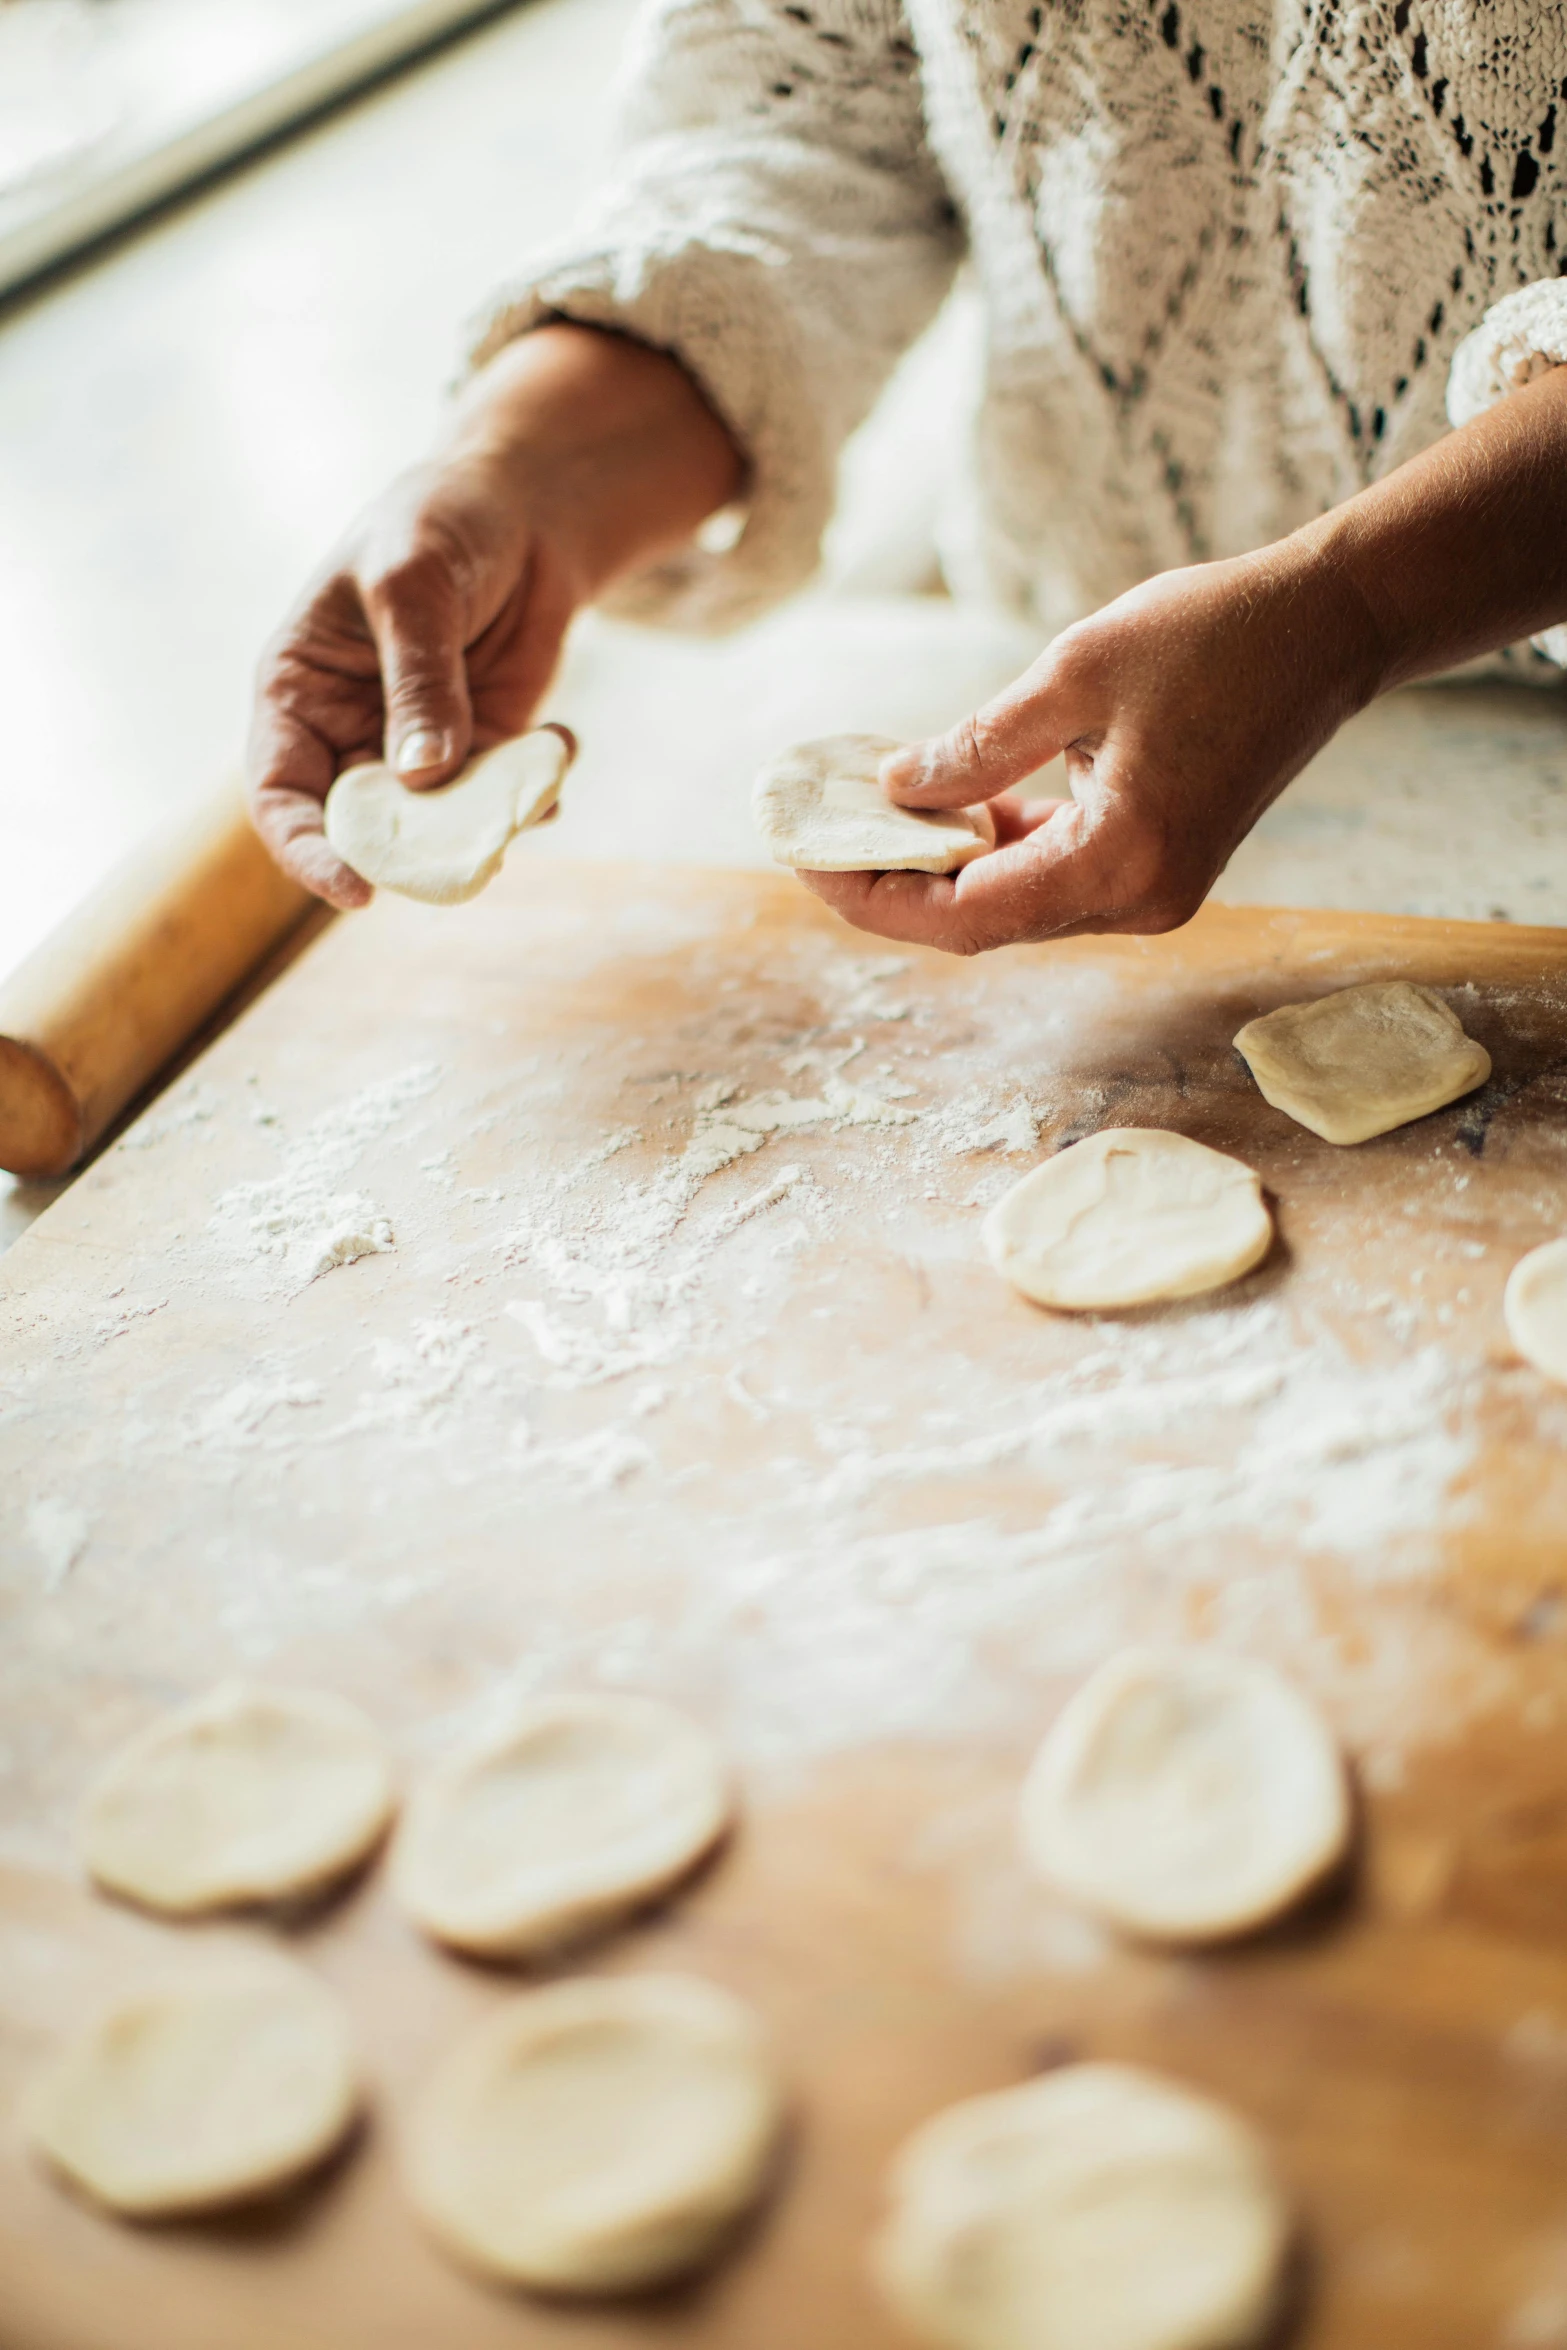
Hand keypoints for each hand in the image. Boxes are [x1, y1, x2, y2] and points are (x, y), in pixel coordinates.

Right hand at [248, 324, 741, 905]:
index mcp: (298, 694)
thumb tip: (422, 777)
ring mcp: (417, 752)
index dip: (308, 850)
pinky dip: (533, 795)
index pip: (280, 793)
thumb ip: (417, 681)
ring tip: (532, 793)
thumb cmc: (437, 526)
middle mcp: (350, 736)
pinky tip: (561, 743)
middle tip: (472, 854)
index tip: (358, 889)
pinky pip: (501, 802)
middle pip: (362, 829)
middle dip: (416, 852)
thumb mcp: (413, 586)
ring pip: (439, 828)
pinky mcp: (483, 753)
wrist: (520, 512)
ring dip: (487, 827)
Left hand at [800, 543, 1380, 954]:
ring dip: (940, 867)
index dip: (876, 898)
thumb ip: (977, 744)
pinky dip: (993, 848)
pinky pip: (1052, 876)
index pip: (964, 916)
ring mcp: (1153, 892)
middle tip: (819, 839)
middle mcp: (1139, 900)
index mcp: (1120, 861)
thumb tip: (893, 790)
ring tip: (867, 816)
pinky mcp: (1157, 866)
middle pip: (982, 924)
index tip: (807, 861)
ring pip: (1013, 904)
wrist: (1328, 628)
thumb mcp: (1074, 674)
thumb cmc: (1213, 636)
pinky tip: (945, 805)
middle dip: (895, 886)